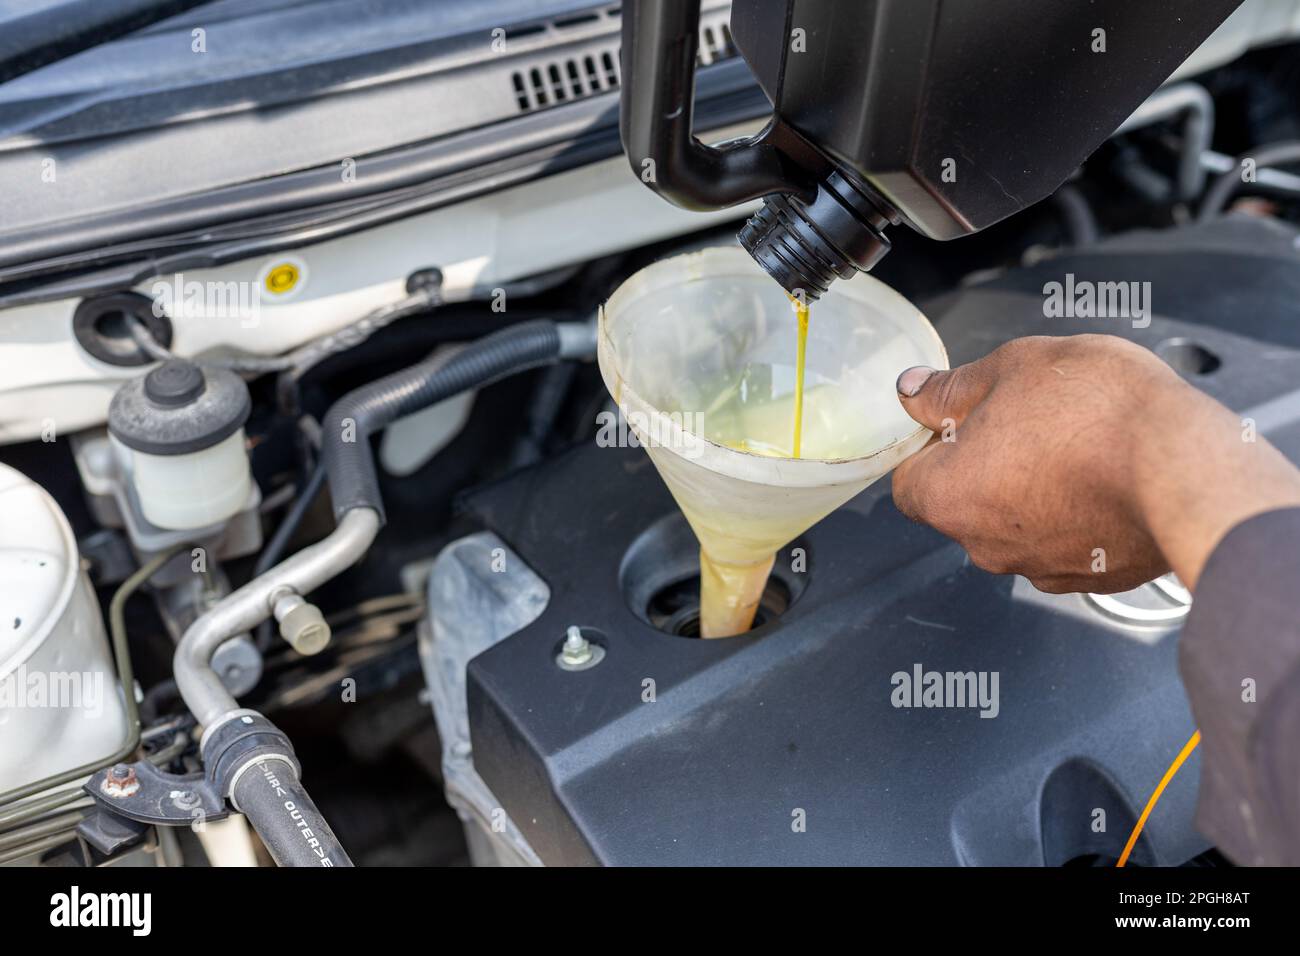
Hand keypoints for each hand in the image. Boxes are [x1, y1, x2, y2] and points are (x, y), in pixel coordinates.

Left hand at [891, 334, 1299, 592]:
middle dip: (981, 466)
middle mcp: (982, 544)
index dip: (929, 448)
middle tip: (1027, 423)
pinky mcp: (1087, 579)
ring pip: (1013, 525)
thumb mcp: (1013, 368)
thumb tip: (913, 392)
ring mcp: (1037, 568)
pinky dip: (1074, 516)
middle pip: (960, 504)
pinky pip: (1063, 542)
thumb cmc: (1098, 413)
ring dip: (1029, 491)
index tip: (959, 421)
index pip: (907, 481)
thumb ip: (952, 388)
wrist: (1187, 467)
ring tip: (1075, 447)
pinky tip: (1103, 480)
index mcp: (947, 495)